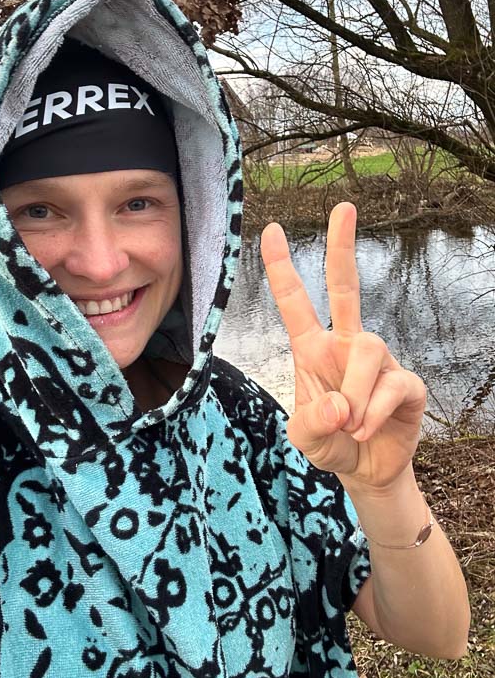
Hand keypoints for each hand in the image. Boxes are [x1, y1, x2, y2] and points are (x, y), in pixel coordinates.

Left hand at [260, 202, 425, 495]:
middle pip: (346, 288)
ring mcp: (379, 362)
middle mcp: (346, 345)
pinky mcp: (405, 383)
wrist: (367, 471)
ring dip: (354, 392)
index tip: (272, 230)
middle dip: (342, 247)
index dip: (282, 268)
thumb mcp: (305, 439)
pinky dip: (372, 413)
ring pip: (368, 349)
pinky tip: (365, 430)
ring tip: (348, 424)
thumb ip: (312, 422)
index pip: (296, 303)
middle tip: (343, 207)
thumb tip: (340, 404)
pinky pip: (391, 384)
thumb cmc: (330, 443)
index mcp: (313, 349)